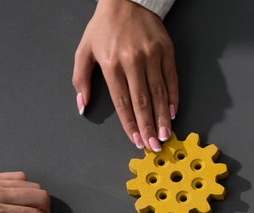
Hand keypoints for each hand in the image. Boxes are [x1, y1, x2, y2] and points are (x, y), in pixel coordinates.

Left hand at [73, 0, 177, 151]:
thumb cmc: (104, 26)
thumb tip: (82, 105)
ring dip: (162, 117)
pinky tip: (172, 112)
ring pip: (158, 93)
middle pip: (142, 101)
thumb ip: (80, 78)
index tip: (135, 140)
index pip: (122, 102)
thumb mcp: (84, 49)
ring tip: (165, 135)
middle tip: (154, 146)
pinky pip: (171, 78)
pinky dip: (173, 97)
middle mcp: (132, 60)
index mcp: (111, 63)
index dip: (130, 124)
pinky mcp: (166, 50)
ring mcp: (151, 55)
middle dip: (148, 127)